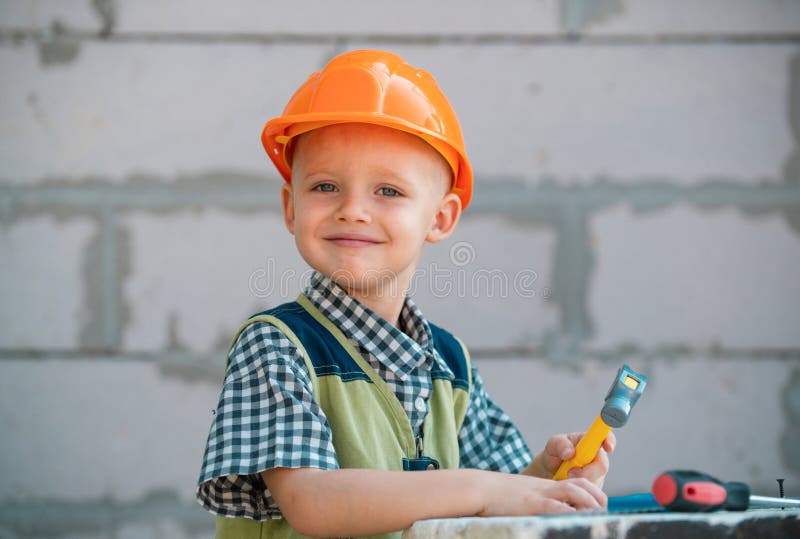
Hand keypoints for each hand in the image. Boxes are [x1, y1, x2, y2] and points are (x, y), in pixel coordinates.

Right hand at [476, 471, 606, 514]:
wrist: (480, 488)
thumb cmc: (498, 496)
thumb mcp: (524, 496)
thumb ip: (540, 503)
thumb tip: (555, 514)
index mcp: (546, 484)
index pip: (578, 483)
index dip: (593, 492)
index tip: (600, 506)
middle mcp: (548, 486)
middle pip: (582, 485)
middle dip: (599, 498)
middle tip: (605, 512)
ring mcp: (542, 493)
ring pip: (576, 492)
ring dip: (592, 504)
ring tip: (600, 516)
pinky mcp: (534, 503)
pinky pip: (558, 506)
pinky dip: (571, 512)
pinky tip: (579, 519)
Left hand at [526, 432, 615, 487]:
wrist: (547, 475)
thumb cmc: (554, 456)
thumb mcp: (552, 445)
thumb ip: (560, 444)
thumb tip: (570, 452)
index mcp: (589, 443)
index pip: (606, 438)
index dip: (610, 441)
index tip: (607, 447)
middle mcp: (597, 459)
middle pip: (602, 466)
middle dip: (587, 471)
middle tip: (570, 473)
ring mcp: (597, 476)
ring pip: (596, 482)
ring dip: (580, 483)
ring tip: (565, 479)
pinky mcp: (594, 492)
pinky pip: (592, 496)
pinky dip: (579, 494)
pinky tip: (569, 490)